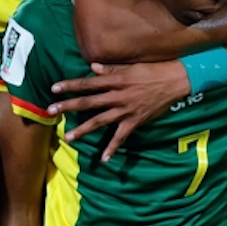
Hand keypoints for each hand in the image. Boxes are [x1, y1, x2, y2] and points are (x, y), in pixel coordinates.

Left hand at [50, 61, 190, 160]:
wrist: (176, 81)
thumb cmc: (153, 70)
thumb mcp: (131, 67)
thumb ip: (111, 69)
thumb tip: (92, 67)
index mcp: (115, 80)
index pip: (87, 83)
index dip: (70, 86)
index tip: (53, 88)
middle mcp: (117, 95)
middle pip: (88, 102)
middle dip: (68, 106)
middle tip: (50, 110)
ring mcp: (125, 110)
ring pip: (100, 121)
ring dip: (83, 129)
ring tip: (68, 137)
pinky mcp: (135, 121)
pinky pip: (121, 137)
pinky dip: (112, 148)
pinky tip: (104, 158)